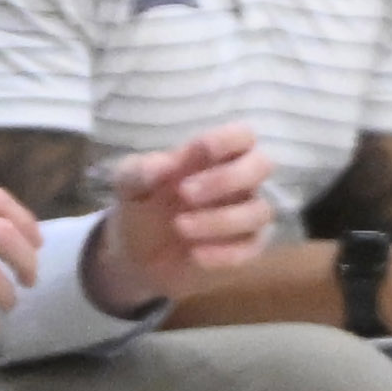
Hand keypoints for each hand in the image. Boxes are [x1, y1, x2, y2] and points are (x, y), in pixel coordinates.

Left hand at [91, 128, 271, 306]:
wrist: (138, 252)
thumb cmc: (143, 204)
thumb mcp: (129, 183)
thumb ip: (140, 171)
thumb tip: (163, 166)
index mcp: (216, 156)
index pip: (242, 136)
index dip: (230, 138)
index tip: (202, 149)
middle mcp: (239, 180)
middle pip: (262, 166)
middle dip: (227, 179)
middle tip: (184, 193)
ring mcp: (246, 213)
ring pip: (259, 211)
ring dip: (221, 220)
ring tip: (180, 227)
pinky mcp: (247, 246)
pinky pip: (252, 247)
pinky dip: (226, 253)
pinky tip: (195, 255)